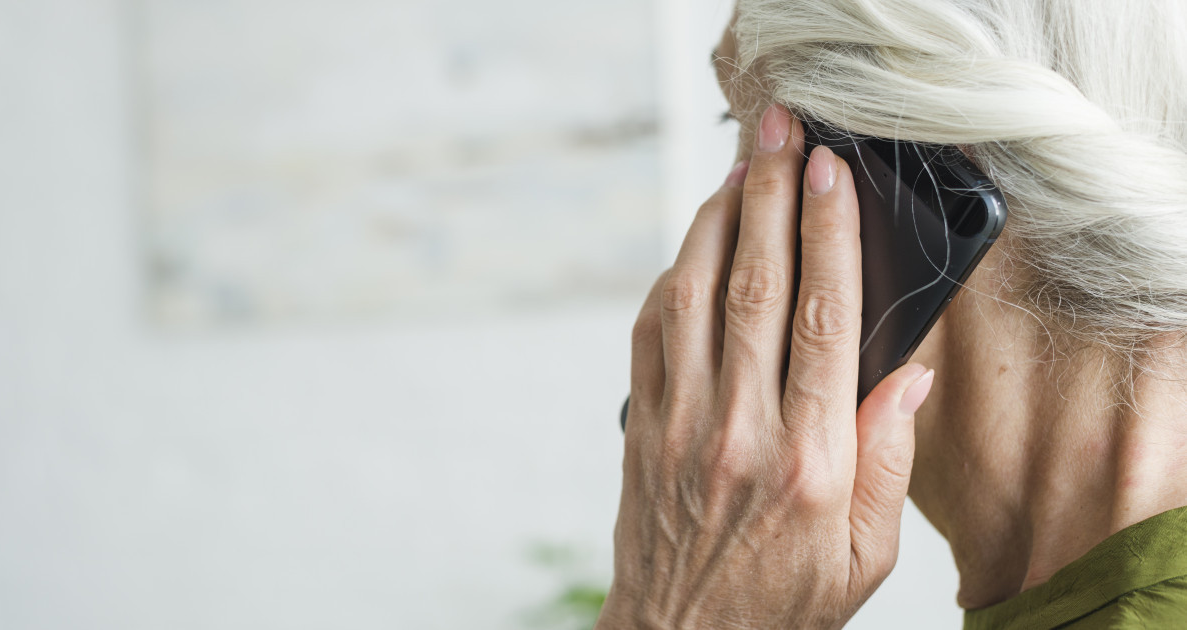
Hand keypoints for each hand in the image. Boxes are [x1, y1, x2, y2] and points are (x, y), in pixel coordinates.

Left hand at [596, 105, 935, 629]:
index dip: (826, 234)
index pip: (821, 320)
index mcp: (810, 461)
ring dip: (715, 221)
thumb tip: (908, 376)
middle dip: (767, 196)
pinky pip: (651, 333)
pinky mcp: (640, 425)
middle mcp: (738, 431)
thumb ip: (888, 460)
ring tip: (738, 167)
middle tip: (779, 133)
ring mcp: (679, 424)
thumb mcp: (866, 554)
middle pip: (754, 287)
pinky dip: (672, 279)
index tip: (829, 173)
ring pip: (693, 296)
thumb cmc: (783, 601)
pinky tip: (694, 246)